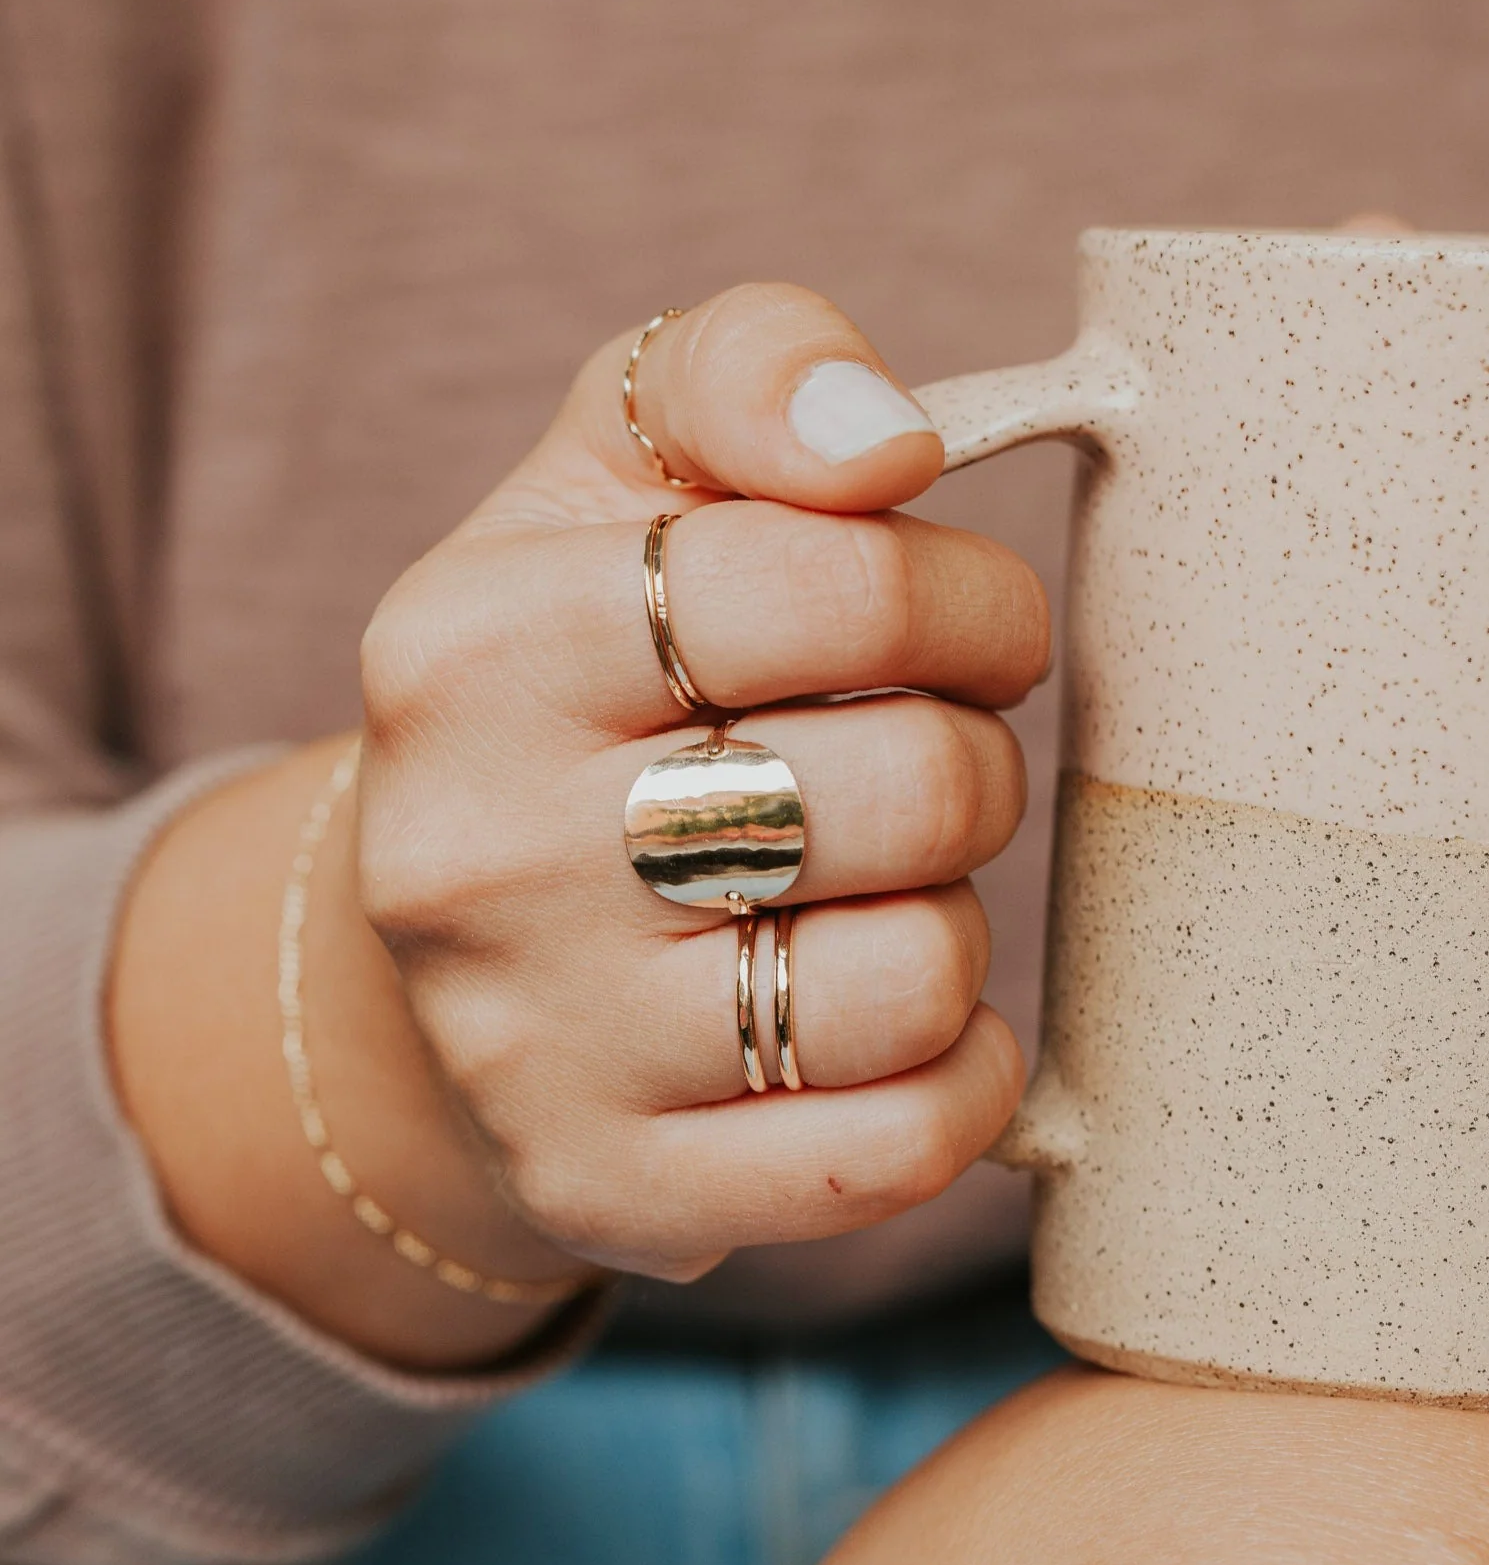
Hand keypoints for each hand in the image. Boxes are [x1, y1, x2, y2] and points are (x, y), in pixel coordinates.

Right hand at [357, 283, 1049, 1278]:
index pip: (822, 579)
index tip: (970, 631)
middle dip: (971, 764)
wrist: (441, 959)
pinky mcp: (612, 1190)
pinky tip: (905, 1026)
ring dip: (954, 925)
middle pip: (906, 787)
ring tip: (875, 898)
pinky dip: (961, 1081)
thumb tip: (882, 433)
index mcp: (469, 645)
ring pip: (914, 980)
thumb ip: (744, 373)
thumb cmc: (579, 692)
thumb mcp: (614, 482)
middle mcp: (473, 854)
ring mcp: (535, 1046)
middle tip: (926, 768)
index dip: (966, 597)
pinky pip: (898, 1150)